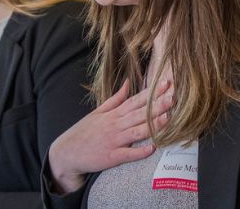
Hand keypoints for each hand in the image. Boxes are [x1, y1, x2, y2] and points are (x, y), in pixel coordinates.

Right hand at [47, 79, 174, 192]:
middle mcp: (115, 125)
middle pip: (140, 114)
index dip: (152, 93)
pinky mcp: (111, 157)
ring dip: (152, 125)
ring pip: (137, 132)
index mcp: (114, 114)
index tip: (166, 84)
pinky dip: (139, 152)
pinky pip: (127, 154)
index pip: (136, 101)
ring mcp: (114, 141)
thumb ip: (115, 99)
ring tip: (168, 119)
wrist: (66, 153)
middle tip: (174, 98)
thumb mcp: (97, 112)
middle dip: (158, 106)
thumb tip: (128, 83)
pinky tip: (152, 148)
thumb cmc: (84, 132)